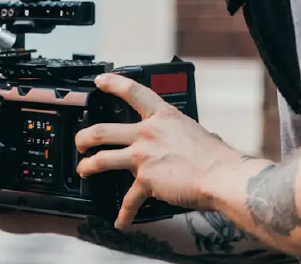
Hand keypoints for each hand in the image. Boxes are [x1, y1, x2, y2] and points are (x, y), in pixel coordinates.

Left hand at [74, 73, 247, 229]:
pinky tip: (121, 220)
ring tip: (84, 169)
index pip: (133, 92)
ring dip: (88, 166)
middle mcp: (149, 132)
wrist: (220, 176)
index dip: (113, 83)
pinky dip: (124, 213)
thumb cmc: (215, 156)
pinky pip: (129, 200)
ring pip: (103, 159)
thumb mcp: (193, 130)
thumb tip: (178, 139)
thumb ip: (177, 133)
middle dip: (85, 137)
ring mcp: (144, 156)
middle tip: (81, 141)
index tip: (100, 80)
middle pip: (104, 130)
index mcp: (163, 116)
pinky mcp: (145, 180)